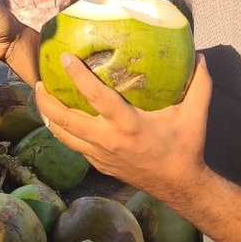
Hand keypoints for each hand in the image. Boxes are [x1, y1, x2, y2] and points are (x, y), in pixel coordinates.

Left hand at [34, 53, 212, 207]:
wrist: (179, 185)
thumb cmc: (186, 148)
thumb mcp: (195, 115)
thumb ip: (199, 84)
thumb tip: (200, 56)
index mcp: (129, 125)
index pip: (96, 98)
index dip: (78, 77)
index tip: (64, 58)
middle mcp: (109, 140)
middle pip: (65, 120)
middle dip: (47, 101)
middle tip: (40, 81)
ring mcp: (100, 155)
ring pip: (63, 136)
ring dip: (49, 117)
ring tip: (43, 96)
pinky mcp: (99, 165)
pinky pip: (74, 146)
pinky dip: (63, 131)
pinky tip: (60, 118)